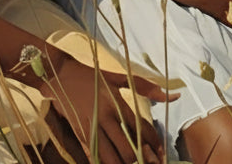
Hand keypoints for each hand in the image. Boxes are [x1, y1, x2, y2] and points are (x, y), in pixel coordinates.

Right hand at [43, 55, 171, 163]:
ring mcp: (91, 129)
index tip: (160, 151)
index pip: (140, 129)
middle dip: (140, 159)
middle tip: (148, 161)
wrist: (59, 76)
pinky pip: (96, 157)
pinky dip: (106, 163)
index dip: (154, 143)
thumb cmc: (91, 76)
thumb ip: (145, 87)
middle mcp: (104, 118)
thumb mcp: (118, 78)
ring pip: (111, 158)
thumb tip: (172, 95)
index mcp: (116, 103)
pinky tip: (114, 161)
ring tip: (131, 162)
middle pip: (127, 149)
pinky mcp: (80, 136)